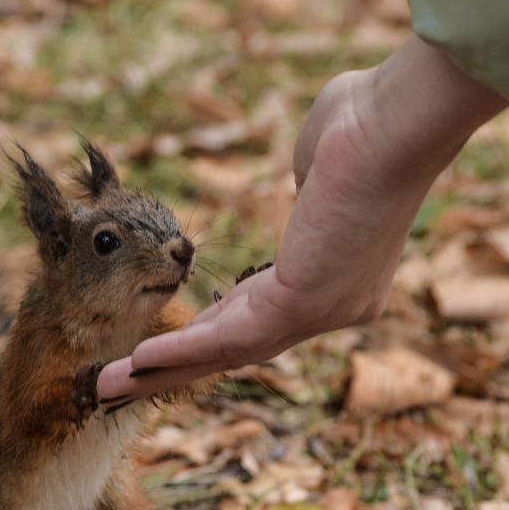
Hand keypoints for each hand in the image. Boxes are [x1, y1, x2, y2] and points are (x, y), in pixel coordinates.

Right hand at [97, 37, 508, 402]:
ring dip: (162, 372)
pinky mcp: (302, 302)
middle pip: (240, 350)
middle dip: (177, 368)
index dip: (209, 332)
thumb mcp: (327, 161)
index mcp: (339, 277)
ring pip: (228, 354)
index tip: (168, 343)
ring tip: (110, 388)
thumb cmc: (369, 121)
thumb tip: (309, 171)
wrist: (399, 121)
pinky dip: (179, 352)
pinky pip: (228, 338)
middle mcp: (334, 306)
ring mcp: (321, 311)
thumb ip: (311, 181)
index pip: (262, 315)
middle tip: (125, 385)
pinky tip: (138, 364)